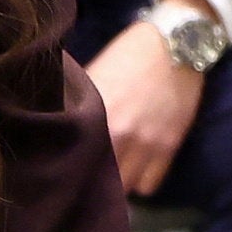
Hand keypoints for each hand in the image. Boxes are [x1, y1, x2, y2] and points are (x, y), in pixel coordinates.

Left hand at [86, 13, 203, 196]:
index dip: (70, 168)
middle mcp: (118, 133)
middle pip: (99, 179)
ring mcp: (145, 143)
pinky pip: (150, 185)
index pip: (73, 160)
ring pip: (125, 188)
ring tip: (114, 174)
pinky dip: (142, 183)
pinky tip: (136, 170)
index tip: (68, 168)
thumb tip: (57, 126)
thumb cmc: (127, 56)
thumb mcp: (93, 76)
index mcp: (92, 115)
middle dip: (93, 180)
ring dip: (118, 184)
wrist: (173, 43)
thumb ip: (76, 105)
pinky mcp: (168, 146)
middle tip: (91, 175)